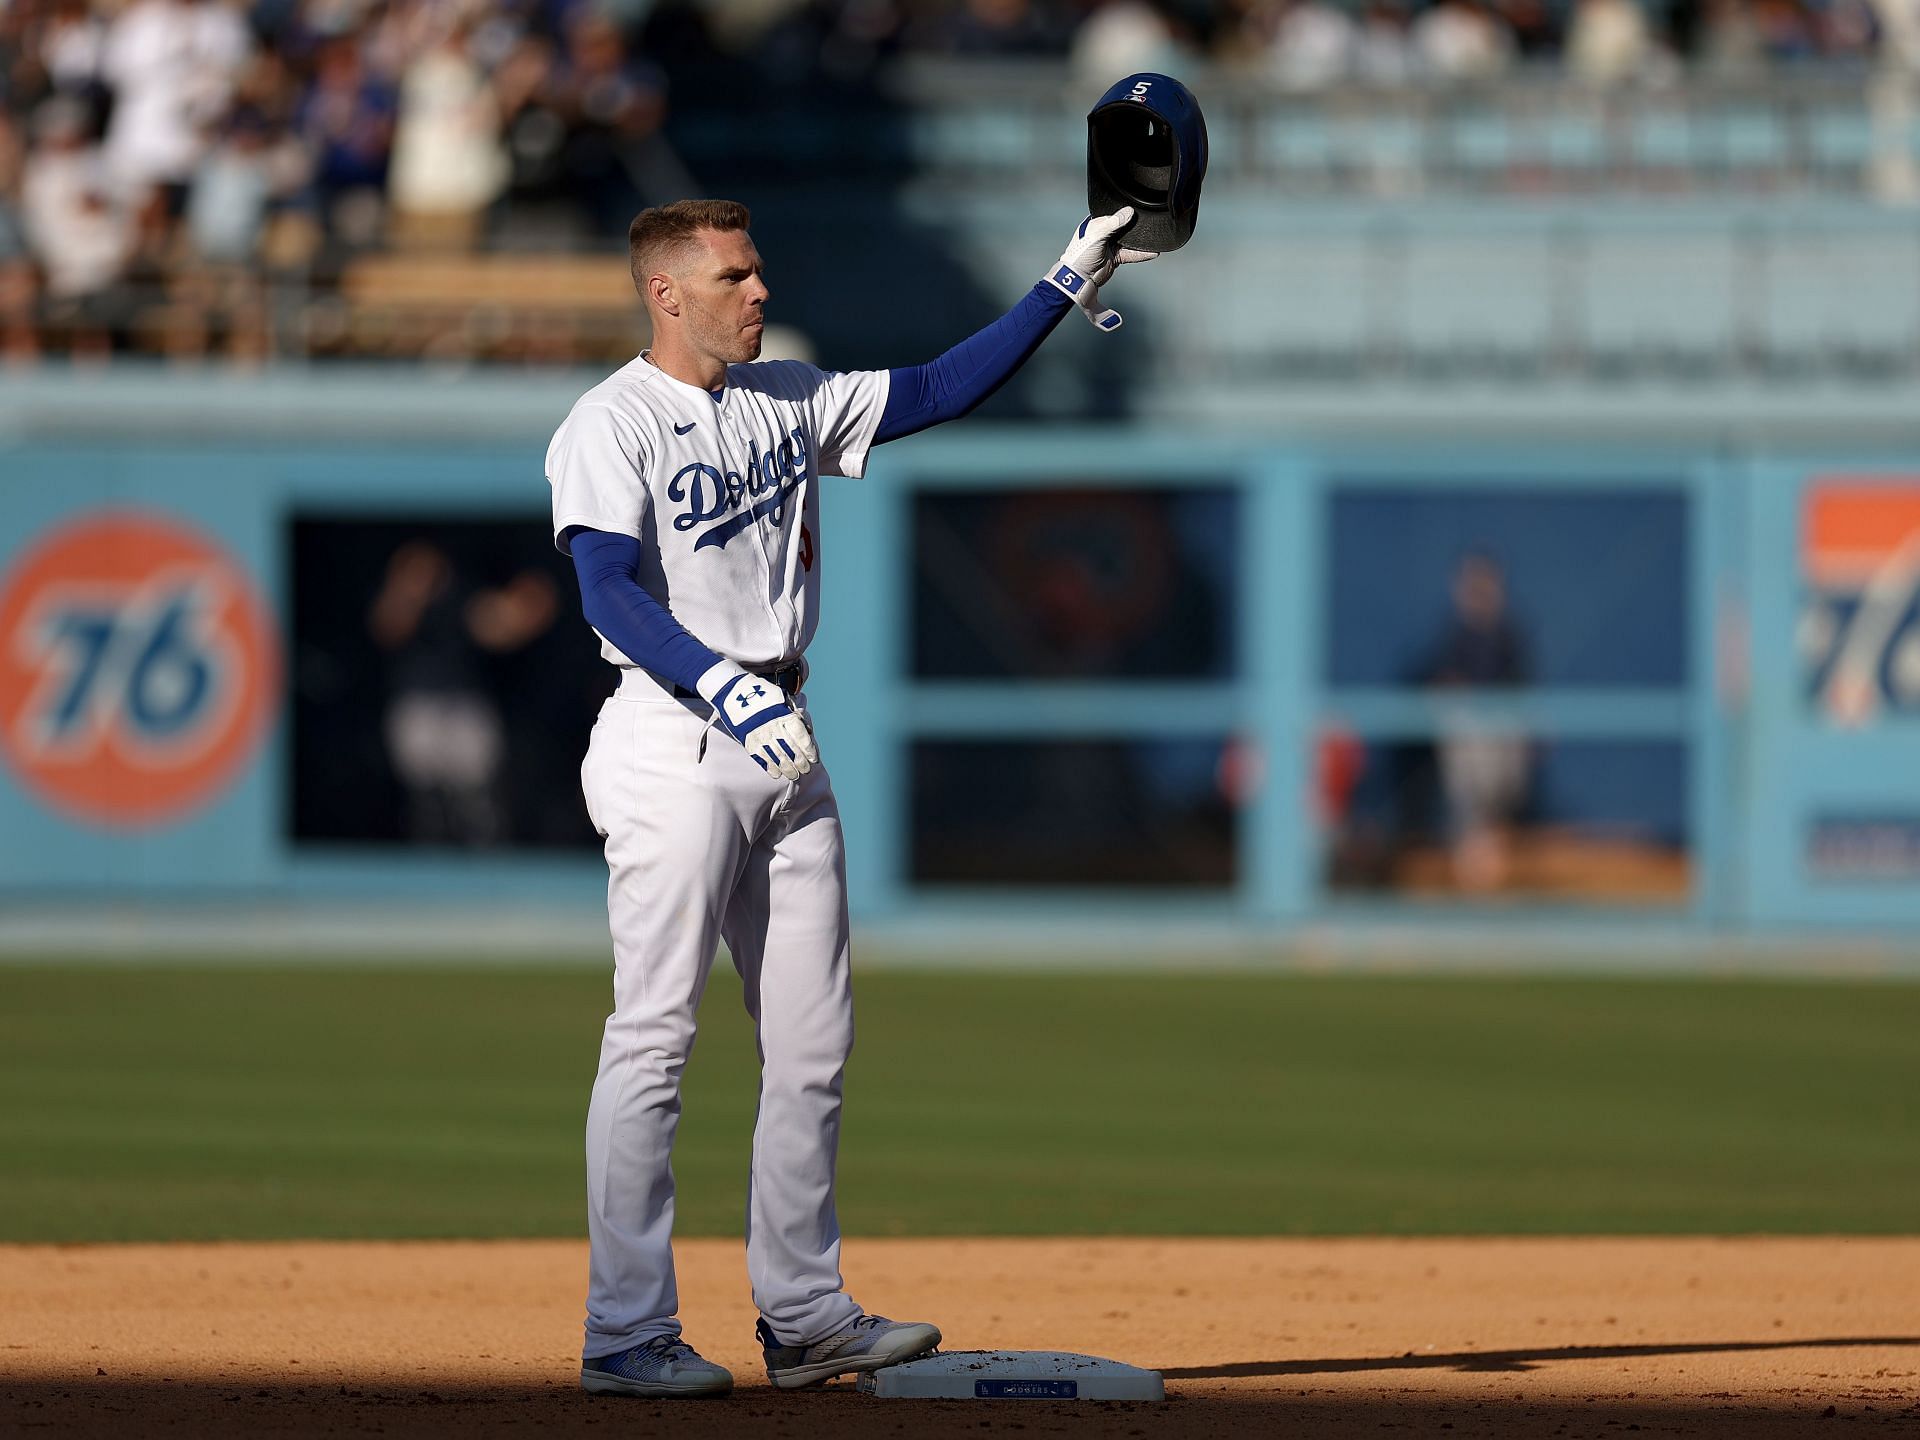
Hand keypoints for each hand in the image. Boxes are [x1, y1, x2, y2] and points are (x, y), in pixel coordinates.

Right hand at [697, 661, 817, 780]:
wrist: (735, 692)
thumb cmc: (762, 695)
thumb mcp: (782, 699)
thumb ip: (794, 715)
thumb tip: (808, 731)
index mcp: (784, 715)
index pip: (801, 737)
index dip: (809, 750)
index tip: (814, 758)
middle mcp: (774, 727)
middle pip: (792, 750)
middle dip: (801, 763)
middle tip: (806, 770)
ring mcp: (761, 736)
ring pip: (778, 758)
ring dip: (788, 769)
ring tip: (794, 775)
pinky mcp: (749, 742)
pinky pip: (762, 759)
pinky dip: (771, 768)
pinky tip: (777, 774)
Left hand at [1044, 208, 1155, 331]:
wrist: (1078, 279)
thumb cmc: (1081, 255)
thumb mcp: (1096, 235)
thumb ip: (1113, 223)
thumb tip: (1129, 211)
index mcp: (1095, 224)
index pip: (1113, 214)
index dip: (1124, 212)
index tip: (1138, 208)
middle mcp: (1103, 233)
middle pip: (1123, 227)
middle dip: (1134, 226)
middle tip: (1148, 222)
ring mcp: (1110, 246)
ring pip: (1128, 240)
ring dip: (1139, 240)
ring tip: (1153, 236)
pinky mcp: (1115, 258)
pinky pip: (1130, 254)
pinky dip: (1141, 253)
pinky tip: (1151, 252)